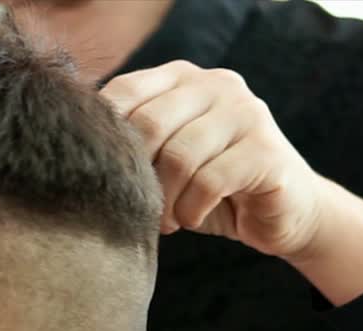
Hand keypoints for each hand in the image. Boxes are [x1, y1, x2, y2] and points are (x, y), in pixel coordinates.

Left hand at [101, 60, 325, 259]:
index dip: (106, 138)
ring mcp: (246, 113)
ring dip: (165, 200)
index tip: (103, 176)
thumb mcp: (164, 160)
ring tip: (167, 219)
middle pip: (150, 124)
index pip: (124, 92)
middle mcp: (216, 84)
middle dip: (137, 175)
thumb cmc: (210, 188)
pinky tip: (192, 219)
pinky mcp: (266, 150)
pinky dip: (192, 208)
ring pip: (180, 156)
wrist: (281, 213)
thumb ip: (134, 144)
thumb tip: (81, 154)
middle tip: (139, 206)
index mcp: (182, 78)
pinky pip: (211, 180)